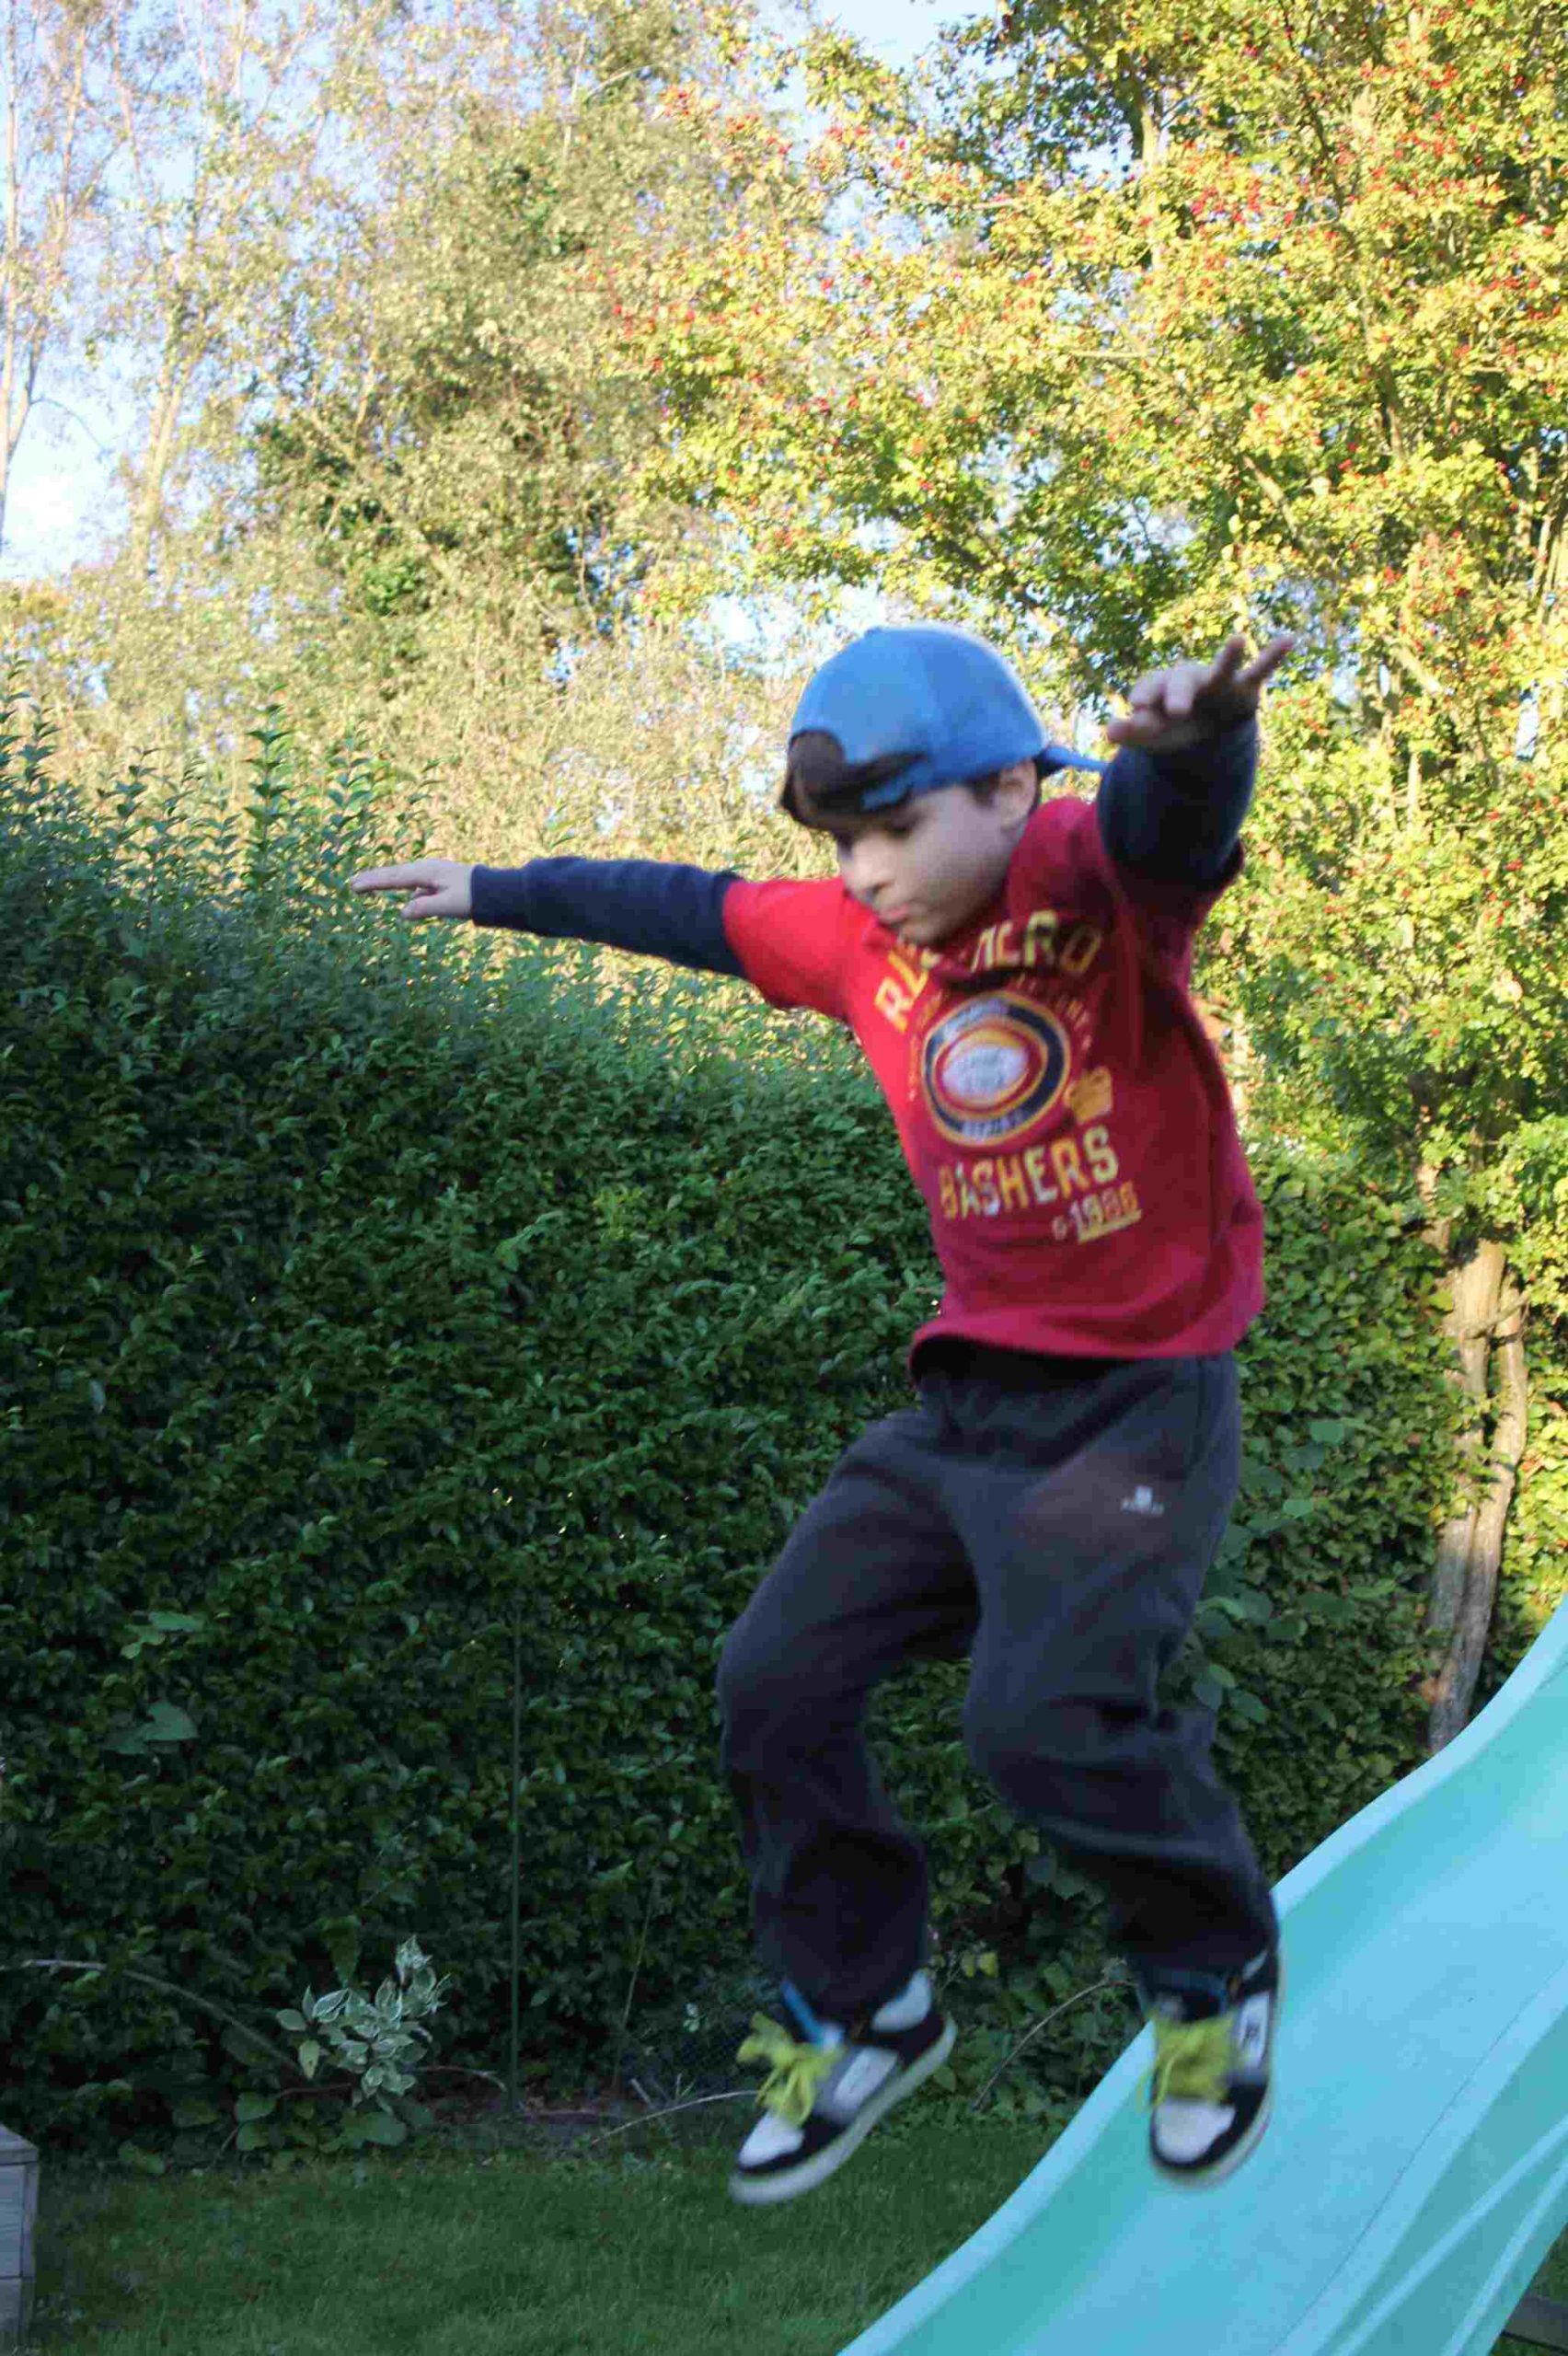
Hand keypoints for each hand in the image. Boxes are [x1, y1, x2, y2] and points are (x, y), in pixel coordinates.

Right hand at [349, 858, 473, 919]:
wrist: (494, 891)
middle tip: (353, 884)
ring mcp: (433, 875)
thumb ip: (425, 908)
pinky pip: (415, 885)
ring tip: (368, 886)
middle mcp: (427, 870)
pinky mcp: (439, 882)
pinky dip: (403, 888)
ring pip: (404, 879)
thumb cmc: (473, 897)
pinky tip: (406, 896)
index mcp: (427, 873)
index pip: (394, 878)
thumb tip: (402, 913)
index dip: (374, 883)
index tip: (355, 886)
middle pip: (395, 875)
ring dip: (387, 882)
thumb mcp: (449, 905)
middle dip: (374, 879)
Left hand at [1103, 633, 1294, 754]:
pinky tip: (1290, 639)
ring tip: (1238, 639)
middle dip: (1178, 694)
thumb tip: (1109, 729)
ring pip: (1222, 668)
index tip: (1136, 707)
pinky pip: (1261, 670)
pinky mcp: (1244, 688)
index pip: (1149, 689)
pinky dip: (1274, 656)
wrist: (1202, 725)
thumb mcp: (1151, 735)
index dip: (1143, 697)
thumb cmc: (1171, 726)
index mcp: (1161, 688)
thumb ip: (1132, 731)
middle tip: (1176, 711)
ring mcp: (1218, 682)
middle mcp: (1188, 679)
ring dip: (1229, 655)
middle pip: (1182, 681)